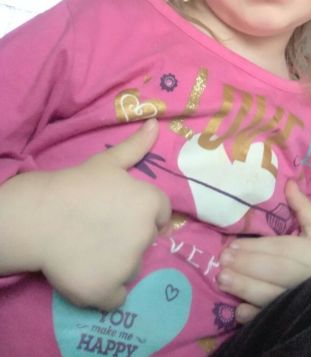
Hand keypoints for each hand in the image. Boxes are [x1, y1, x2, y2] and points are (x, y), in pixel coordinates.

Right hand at [29, 119, 170, 309]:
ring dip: (118, 263)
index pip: (160, 215)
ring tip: (90, 247)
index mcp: (150, 203)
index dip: (140, 214)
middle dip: (129, 237)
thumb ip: (137, 146)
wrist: (40, 216)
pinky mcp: (107, 291)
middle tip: (101, 228)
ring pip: (131, 268)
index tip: (118, 212)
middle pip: (146, 241)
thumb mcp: (108, 161)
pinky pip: (116, 297)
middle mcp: (145, 235)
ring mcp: (127, 265)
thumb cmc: (76, 185)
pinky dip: (105, 291)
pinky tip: (89, 273)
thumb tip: (156, 123)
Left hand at [217, 180, 310, 322]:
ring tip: (222, 280)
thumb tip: (289, 182)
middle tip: (222, 261)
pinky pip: (270, 319)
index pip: (281, 249)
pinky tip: (238, 309)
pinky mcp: (291, 320)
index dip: (256, 248)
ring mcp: (297, 302)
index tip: (233, 245)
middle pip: (273, 271)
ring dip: (244, 288)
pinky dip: (254, 315)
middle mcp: (305, 278)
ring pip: (269, 296)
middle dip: (245, 266)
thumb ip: (303, 208)